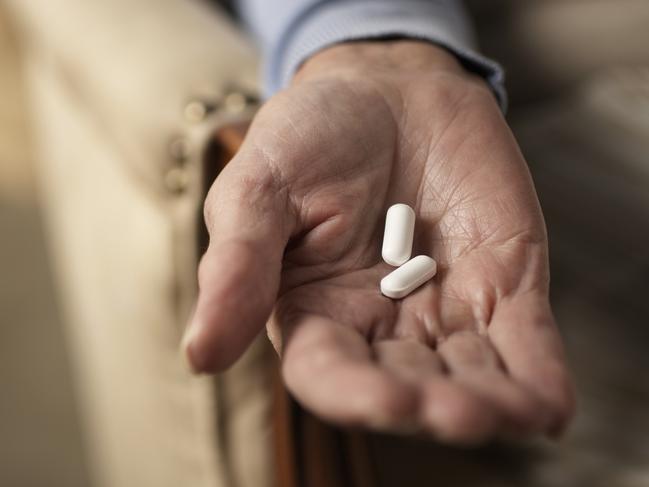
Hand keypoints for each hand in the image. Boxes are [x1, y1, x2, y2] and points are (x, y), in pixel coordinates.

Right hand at [183, 41, 574, 442]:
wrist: (385, 88)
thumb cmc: (308, 136)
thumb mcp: (258, 188)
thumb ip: (235, 266)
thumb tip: (199, 354)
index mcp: (314, 312)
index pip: (330, 372)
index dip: (356, 393)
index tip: (385, 400)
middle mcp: (380, 323)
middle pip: (406, 383)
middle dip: (433, 405)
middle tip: (457, 412)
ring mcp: (444, 307)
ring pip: (470, 372)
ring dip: (493, 400)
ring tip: (513, 414)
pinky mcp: (500, 282)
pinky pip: (521, 338)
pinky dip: (537, 375)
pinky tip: (549, 408)